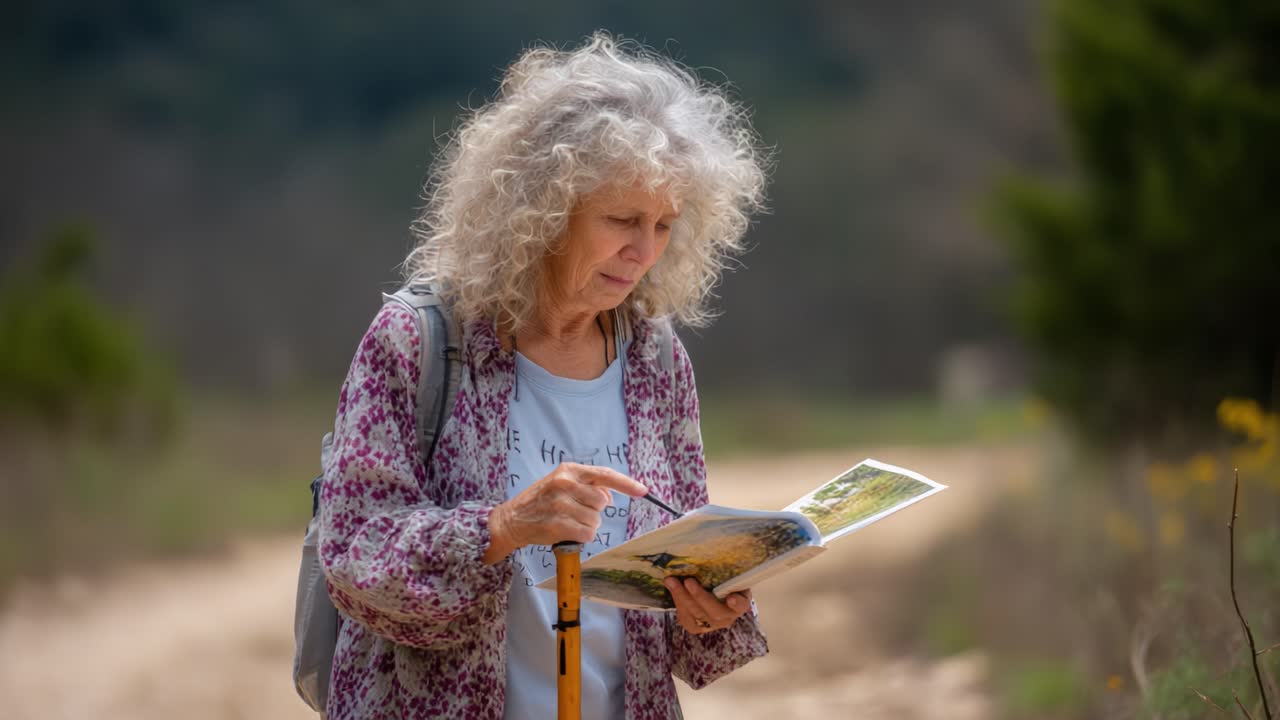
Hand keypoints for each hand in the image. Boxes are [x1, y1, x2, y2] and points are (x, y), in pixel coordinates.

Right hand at [484, 463, 646, 562]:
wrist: (511, 520)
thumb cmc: (540, 501)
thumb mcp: (561, 483)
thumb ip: (587, 485)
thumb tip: (609, 496)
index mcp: (568, 470)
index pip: (604, 475)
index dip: (626, 484)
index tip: (643, 491)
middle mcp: (564, 483)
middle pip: (602, 502)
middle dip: (594, 510)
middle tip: (575, 511)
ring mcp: (560, 504)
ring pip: (595, 520)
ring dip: (587, 525)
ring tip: (568, 522)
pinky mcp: (557, 524)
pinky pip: (587, 534)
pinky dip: (582, 537)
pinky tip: (567, 532)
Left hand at [664, 577, 751, 634]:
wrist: (714, 593)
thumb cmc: (723, 581)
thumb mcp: (728, 576)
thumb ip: (722, 571)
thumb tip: (711, 554)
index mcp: (740, 603)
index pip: (742, 605)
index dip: (737, 603)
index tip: (731, 598)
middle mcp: (728, 617)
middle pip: (715, 612)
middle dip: (699, 596)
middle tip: (688, 581)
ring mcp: (712, 625)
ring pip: (697, 617)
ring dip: (682, 598)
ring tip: (671, 581)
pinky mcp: (698, 627)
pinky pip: (686, 620)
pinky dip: (678, 604)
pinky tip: (672, 590)